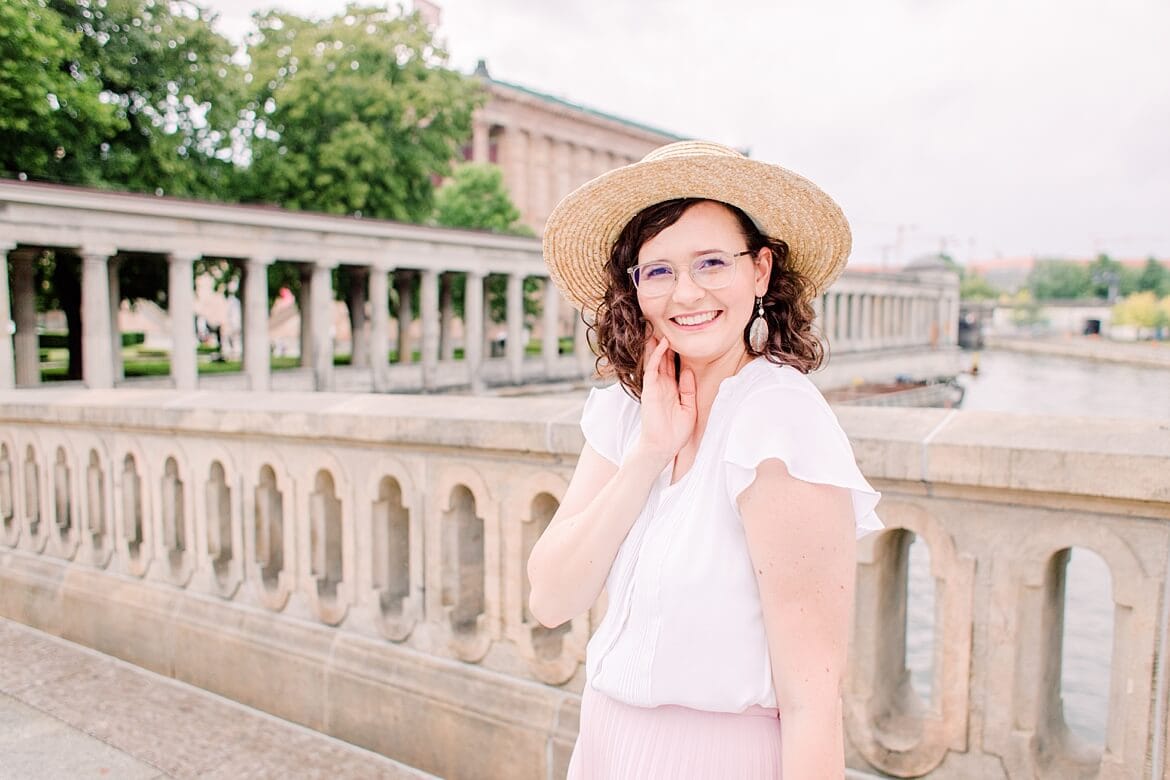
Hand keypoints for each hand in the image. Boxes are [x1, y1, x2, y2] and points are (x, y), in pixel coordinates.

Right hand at [636, 335, 696, 466]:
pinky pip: (652, 368)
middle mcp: (662, 384)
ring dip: (657, 344)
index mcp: (672, 389)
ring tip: (659, 326)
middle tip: (665, 325)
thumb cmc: (676, 432)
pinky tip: (662, 343)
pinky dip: (656, 355)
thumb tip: (688, 371)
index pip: (673, 365)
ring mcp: (655, 386)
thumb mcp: (689, 408)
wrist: (663, 446)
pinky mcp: (649, 389)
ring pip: (655, 359)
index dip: (675, 351)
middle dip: (664, 342)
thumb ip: (688, 389)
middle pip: (662, 358)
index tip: (680, 337)